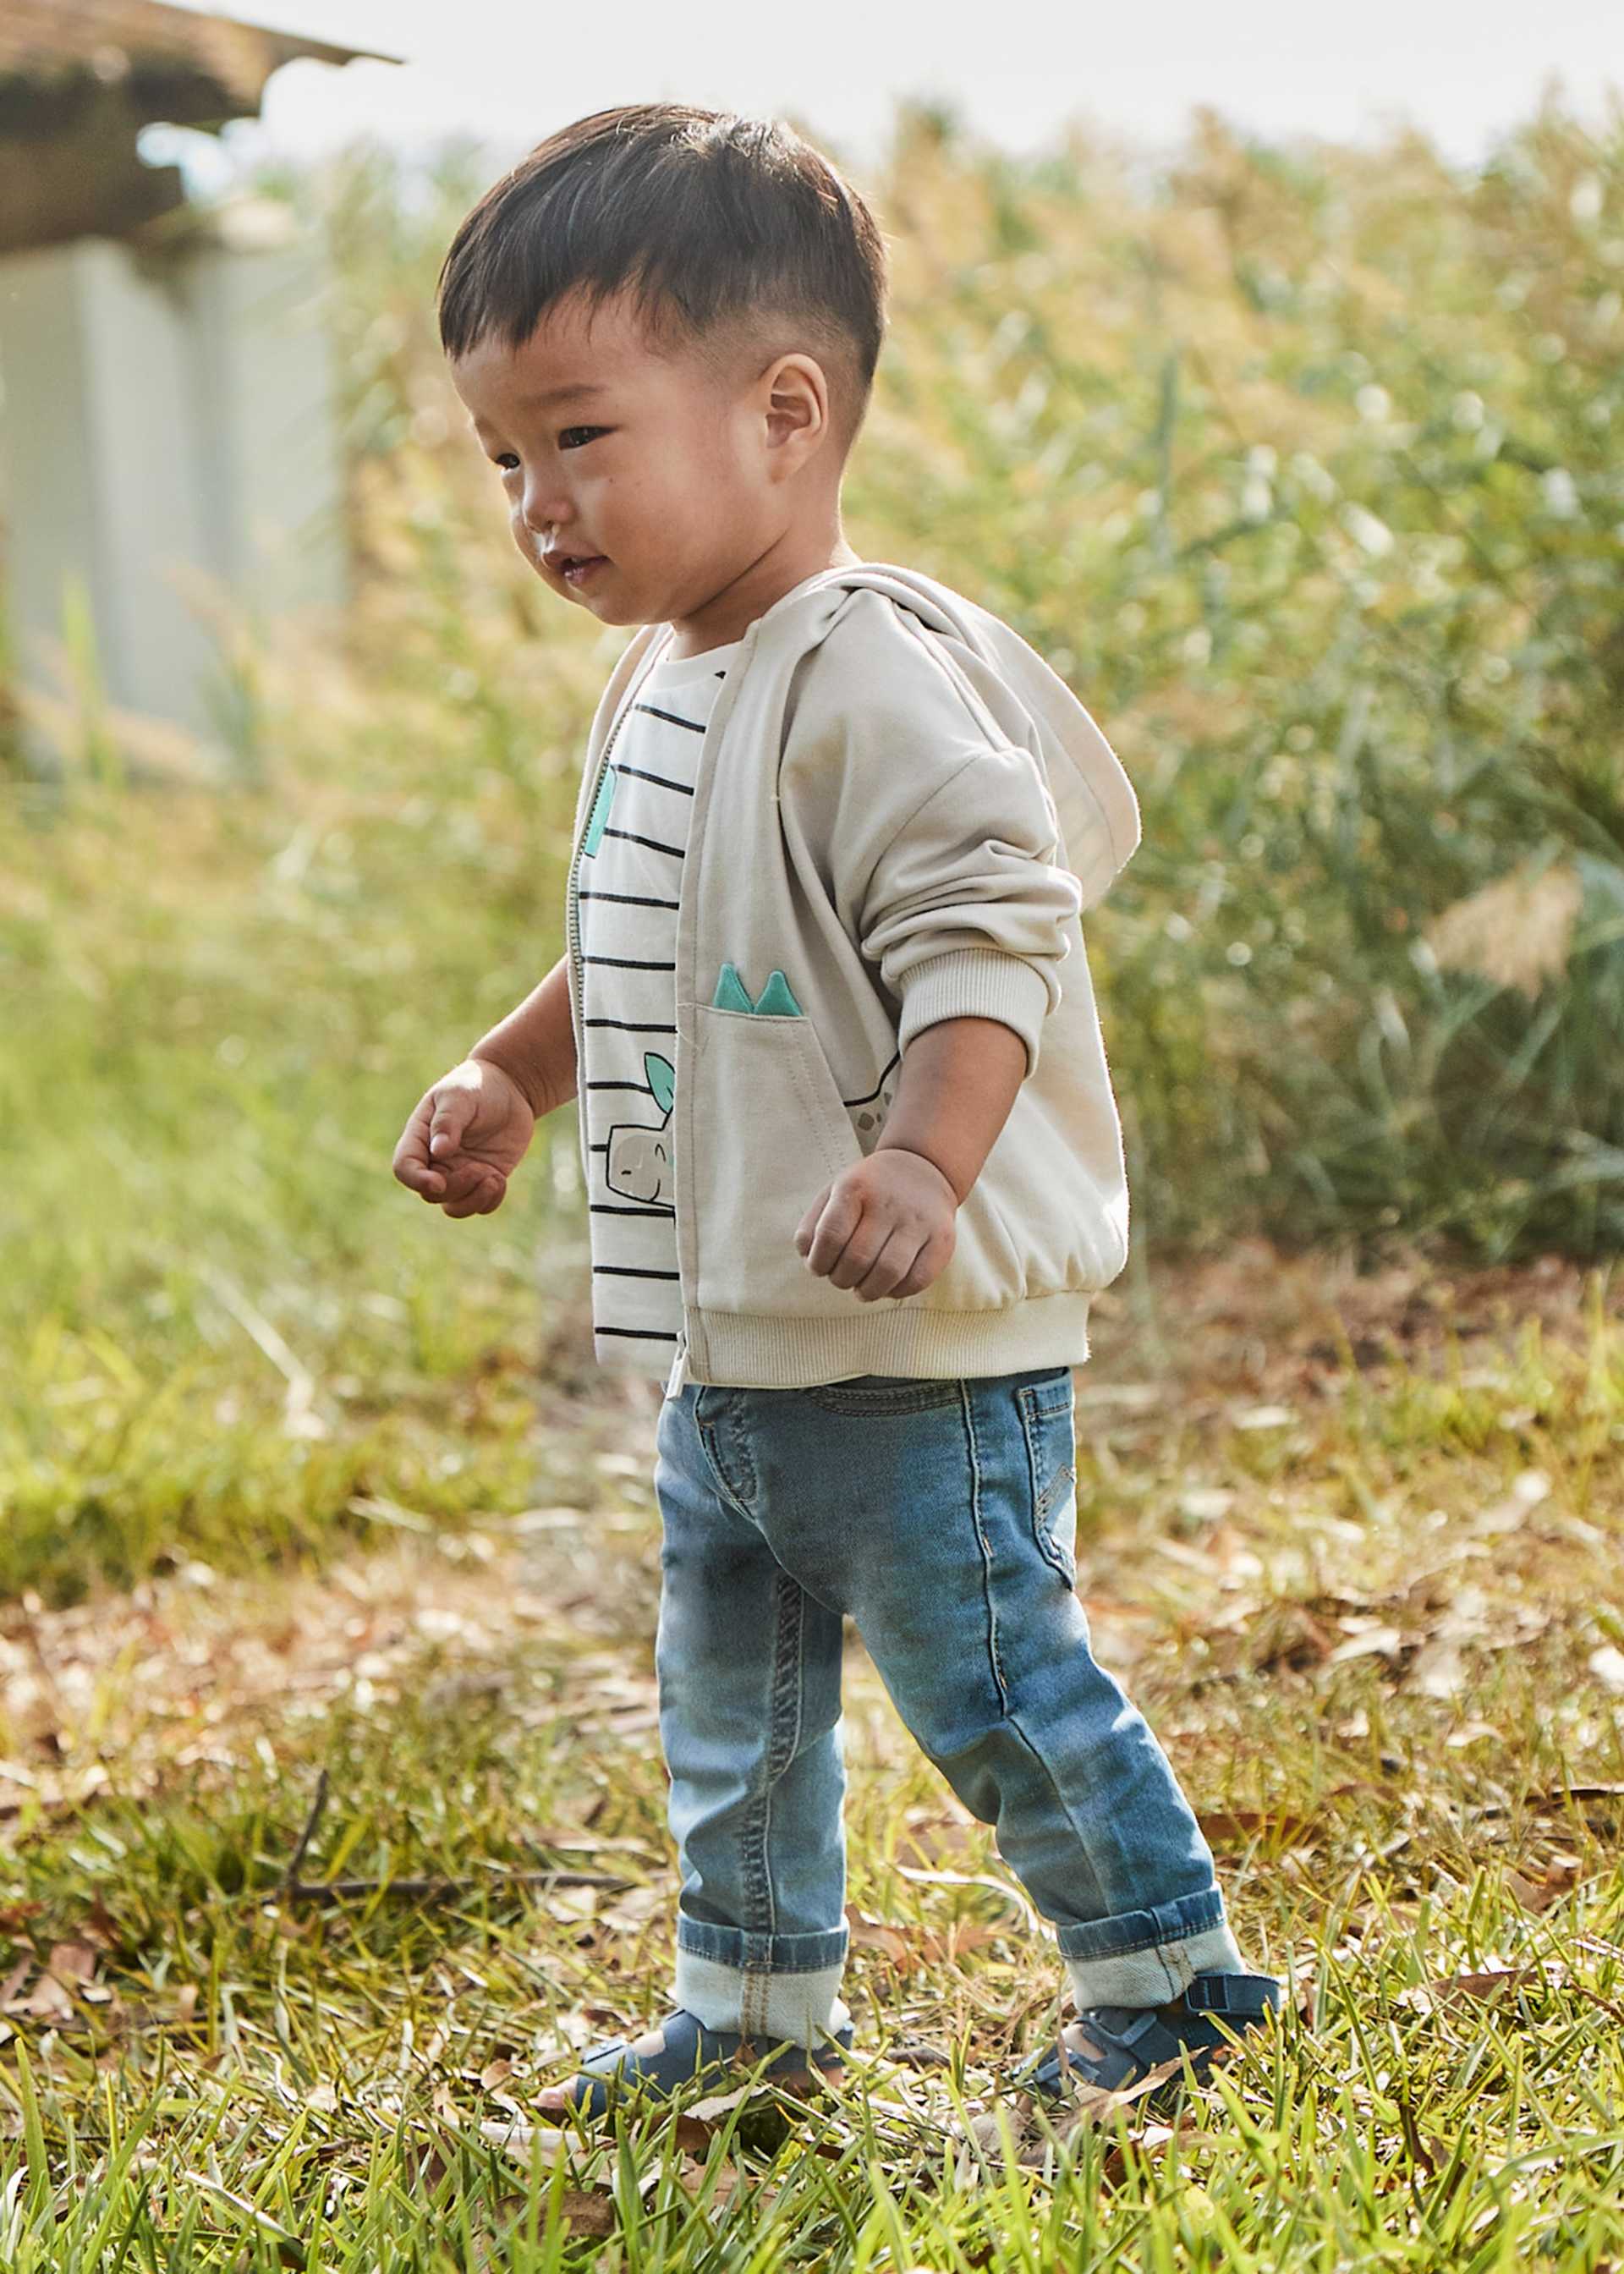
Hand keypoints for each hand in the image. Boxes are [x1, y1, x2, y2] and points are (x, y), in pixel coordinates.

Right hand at [392, 1057, 535, 1217]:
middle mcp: (435, 1161)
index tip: (439, 1182)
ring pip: (453, 1207)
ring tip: (494, 1178)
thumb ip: (447, 1122)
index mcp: (420, 1138)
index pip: (404, 1168)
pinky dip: (490, 1200)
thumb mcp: (459, 1097)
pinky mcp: (482, 1179)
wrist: (509, 1088)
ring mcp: (459, 1173)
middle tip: (481, 1169)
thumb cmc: (475, 1086)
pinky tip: (500, 1179)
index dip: (416, 1181)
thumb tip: (438, 1151)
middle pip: (431, 1193)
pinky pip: (480, 1206)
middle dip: (456, 1188)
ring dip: (473, 1200)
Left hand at [794, 1149, 957, 1301]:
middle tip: (841, 1278)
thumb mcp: (836, 1192)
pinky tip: (887, 1286)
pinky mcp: (942, 1240)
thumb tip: (809, 1257)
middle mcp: (890, 1202)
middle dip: (841, 1279)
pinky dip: (896, 1292)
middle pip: (858, 1259)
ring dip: (867, 1291)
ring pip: (888, 1273)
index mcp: (856, 1187)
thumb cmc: (868, 1191)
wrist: (922, 1168)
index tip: (818, 1268)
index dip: (819, 1261)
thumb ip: (814, 1225)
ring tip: (861, 1289)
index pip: (831, 1235)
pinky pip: (917, 1280)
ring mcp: (920, 1221)